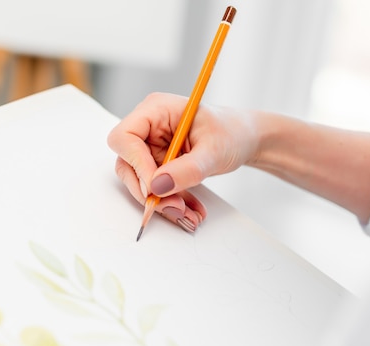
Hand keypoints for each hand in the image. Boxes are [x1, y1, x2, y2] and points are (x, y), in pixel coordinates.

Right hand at [107, 92, 259, 231]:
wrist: (245, 140)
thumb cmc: (232, 132)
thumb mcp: (214, 151)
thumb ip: (187, 169)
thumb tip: (158, 186)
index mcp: (156, 110)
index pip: (125, 137)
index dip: (136, 164)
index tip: (155, 186)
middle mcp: (148, 128)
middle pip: (127, 164)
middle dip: (149, 191)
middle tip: (174, 206)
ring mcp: (151, 148)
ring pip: (140, 182)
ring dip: (161, 201)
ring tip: (187, 212)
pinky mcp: (158, 165)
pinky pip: (155, 189)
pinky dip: (170, 202)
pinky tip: (190, 209)